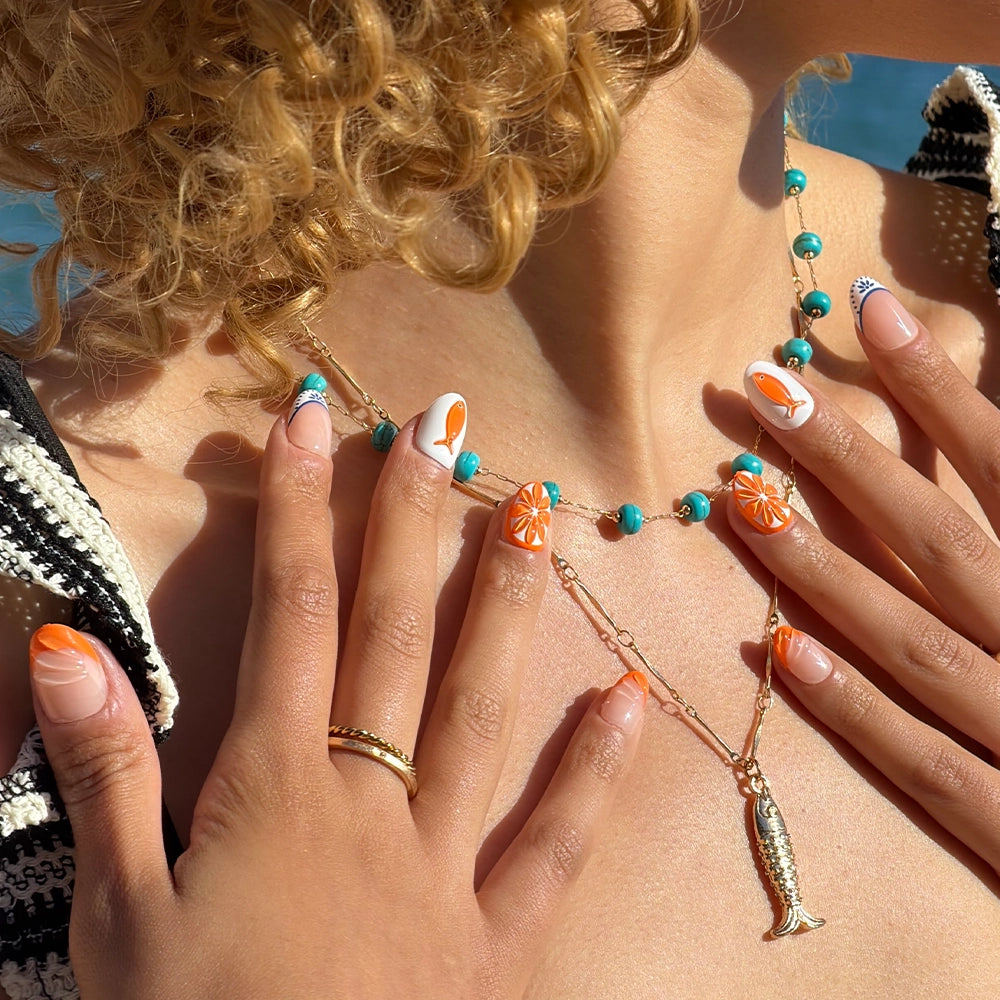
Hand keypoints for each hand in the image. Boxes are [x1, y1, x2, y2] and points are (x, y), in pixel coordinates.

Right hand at [28, 386, 646, 998]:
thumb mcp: (114, 921)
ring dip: (507, 606)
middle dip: (408, 521)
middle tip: (438, 427)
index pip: (291, 614)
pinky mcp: (499, 938)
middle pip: (394, 633)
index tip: (311, 420)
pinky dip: (595, 772)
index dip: (297, 509)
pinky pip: (555, 844)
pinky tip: (633, 697)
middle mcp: (372, 802)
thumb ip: (106, 777)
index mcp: (276, 789)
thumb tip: (72, 647)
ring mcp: (446, 865)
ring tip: (535, 515)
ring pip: (480, 709)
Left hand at [729, 278, 999, 875]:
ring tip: (745, 504)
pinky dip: (856, 710)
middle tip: (766, 389)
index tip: (865, 310)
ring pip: (917, 643)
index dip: (940, 387)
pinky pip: (927, 767)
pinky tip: (783, 651)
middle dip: (854, 463)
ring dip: (826, 573)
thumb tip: (979, 422)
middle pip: (945, 541)